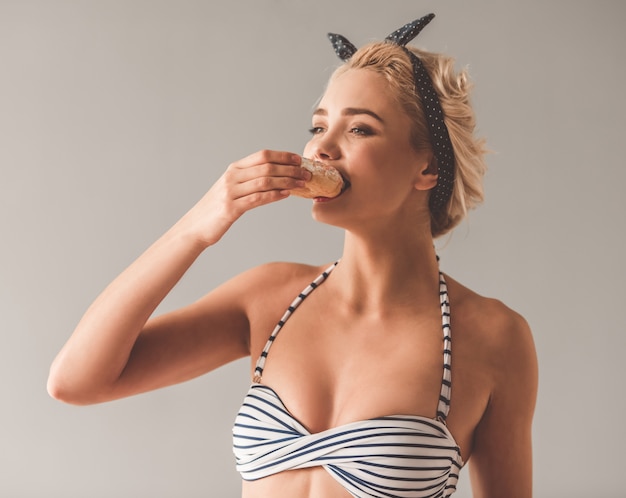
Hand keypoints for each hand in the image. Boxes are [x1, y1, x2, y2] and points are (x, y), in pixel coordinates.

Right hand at [180, 150, 309, 246]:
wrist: (196, 226)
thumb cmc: (218, 209)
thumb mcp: (233, 189)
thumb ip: (250, 181)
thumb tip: (277, 177)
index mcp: (234, 169)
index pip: (262, 155)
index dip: (283, 156)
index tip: (299, 159)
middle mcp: (232, 177)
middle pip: (267, 166)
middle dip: (290, 169)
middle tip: (306, 173)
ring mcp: (230, 192)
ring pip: (265, 181)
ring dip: (287, 182)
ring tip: (301, 184)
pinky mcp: (231, 208)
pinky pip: (258, 198)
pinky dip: (275, 195)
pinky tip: (286, 195)